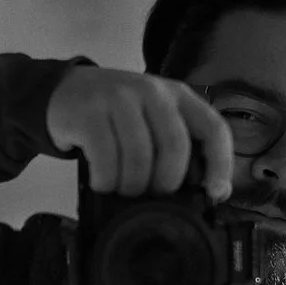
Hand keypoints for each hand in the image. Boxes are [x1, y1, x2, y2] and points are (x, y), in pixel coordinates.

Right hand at [46, 65, 232, 198]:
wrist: (65, 90)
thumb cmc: (117, 114)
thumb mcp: (152, 118)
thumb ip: (176, 143)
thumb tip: (204, 192)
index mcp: (177, 95)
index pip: (213, 128)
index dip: (220, 165)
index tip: (215, 193)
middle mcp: (152, 91)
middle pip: (175, 146)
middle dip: (167, 182)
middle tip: (154, 194)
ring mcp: (119, 98)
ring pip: (139, 157)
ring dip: (133, 185)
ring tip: (124, 189)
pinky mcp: (89, 112)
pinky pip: (106, 159)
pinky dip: (106, 181)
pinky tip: (102, 182)